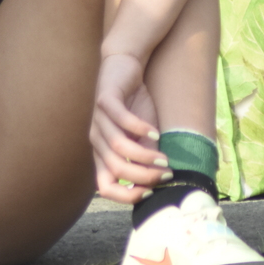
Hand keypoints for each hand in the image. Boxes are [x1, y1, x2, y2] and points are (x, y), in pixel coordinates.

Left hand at [90, 53, 171, 203]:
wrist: (125, 68)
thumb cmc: (136, 107)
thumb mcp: (144, 138)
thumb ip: (147, 157)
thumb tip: (161, 182)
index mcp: (102, 154)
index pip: (104, 187)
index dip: (127, 196)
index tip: (151, 192)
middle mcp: (96, 141)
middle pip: (115, 170)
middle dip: (144, 177)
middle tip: (166, 174)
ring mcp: (98, 120)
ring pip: (118, 148)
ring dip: (144, 156)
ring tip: (164, 158)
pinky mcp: (104, 100)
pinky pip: (121, 120)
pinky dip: (140, 129)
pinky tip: (154, 133)